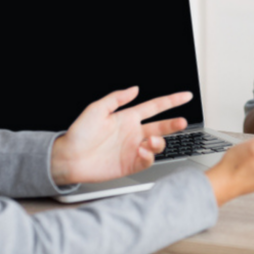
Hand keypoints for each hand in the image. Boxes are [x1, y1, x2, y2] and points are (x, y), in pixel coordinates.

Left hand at [50, 86, 193, 185]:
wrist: (68, 158)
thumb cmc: (79, 134)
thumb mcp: (96, 109)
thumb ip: (117, 98)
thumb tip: (135, 88)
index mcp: (128, 117)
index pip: (155, 107)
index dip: (171, 101)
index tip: (186, 96)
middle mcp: (133, 133)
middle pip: (161, 126)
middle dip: (174, 124)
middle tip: (182, 122)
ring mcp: (133, 149)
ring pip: (157, 145)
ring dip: (159, 143)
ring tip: (151, 142)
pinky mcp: (130, 164)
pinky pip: (147, 160)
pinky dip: (148, 156)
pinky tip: (141, 152)